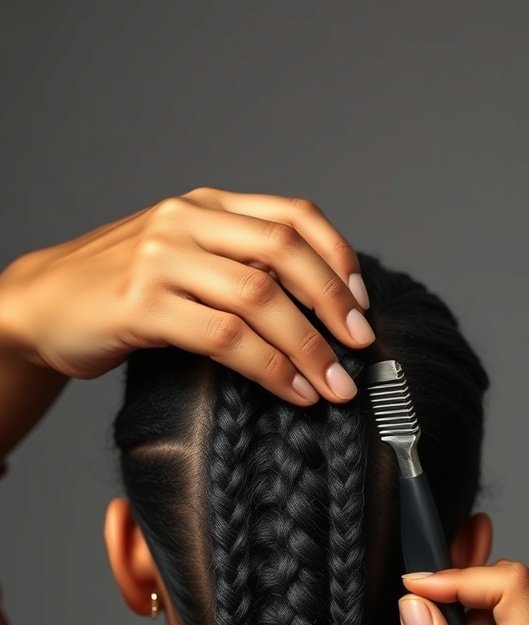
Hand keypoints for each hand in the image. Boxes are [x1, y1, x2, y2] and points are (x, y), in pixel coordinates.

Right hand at [0, 187, 374, 404]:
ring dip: (307, 347)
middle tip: (361, 346)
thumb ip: (232, 263)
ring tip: (333, 385)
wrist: (41, 303)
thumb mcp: (179, 258)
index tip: (363, 302)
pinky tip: (292, 391)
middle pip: (284, 251)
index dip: (338, 256)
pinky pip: (224, 337)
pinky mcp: (142, 304)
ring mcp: (162, 260)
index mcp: (204, 206)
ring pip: (259, 297)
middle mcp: (186, 221)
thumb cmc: (117, 290)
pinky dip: (269, 367)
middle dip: (333, 302)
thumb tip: (309, 304)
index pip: (292, 215)